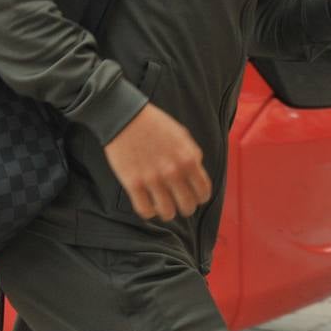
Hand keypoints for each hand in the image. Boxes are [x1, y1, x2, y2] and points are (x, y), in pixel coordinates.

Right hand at [104, 103, 211, 221]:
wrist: (126, 117)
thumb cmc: (155, 124)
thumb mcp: (183, 135)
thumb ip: (192, 155)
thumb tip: (197, 175)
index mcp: (188, 159)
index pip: (204, 192)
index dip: (200, 197)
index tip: (194, 196)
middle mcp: (173, 172)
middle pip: (187, 206)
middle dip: (185, 207)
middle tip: (179, 202)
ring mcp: (153, 179)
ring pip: (167, 213)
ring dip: (167, 212)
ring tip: (163, 206)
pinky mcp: (133, 183)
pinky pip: (145, 210)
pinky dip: (149, 212)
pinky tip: (149, 204)